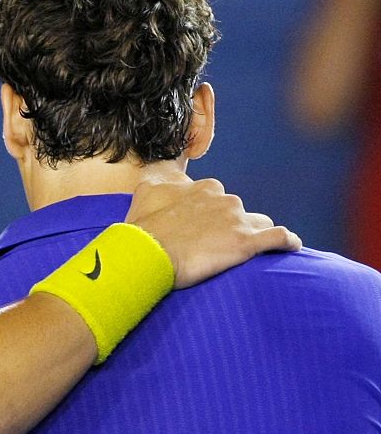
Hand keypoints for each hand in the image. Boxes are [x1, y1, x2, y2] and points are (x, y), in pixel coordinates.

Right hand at [125, 174, 301, 288]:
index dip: (208, 214)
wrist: (148, 254)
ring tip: (243, 251)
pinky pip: (280, 238)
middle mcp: (224, 198)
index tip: (200, 228)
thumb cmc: (143, 228)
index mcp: (203, 187)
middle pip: (237, 211)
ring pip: (259, 222)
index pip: (215, 196)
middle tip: (214, 245)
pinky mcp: (247, 242)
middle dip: (230, 225)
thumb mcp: (144, 194)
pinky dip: (286, 241)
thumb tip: (165, 179)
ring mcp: (237, 219)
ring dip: (254, 233)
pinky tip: (289, 246)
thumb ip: (158, 183)